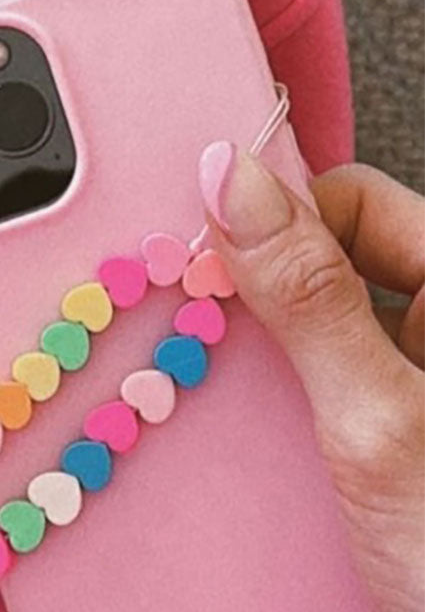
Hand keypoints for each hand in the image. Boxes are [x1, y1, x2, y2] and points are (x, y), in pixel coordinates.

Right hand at [198, 144, 423, 611]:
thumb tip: (233, 181)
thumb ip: (307, 299)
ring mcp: (416, 382)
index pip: (359, 202)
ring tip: (224, 386)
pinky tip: (249, 425)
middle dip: (263, 290)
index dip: (281, 217)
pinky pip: (318, 383)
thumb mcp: (376, 423)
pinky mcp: (391, 429)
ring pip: (318, 325)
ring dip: (263, 349)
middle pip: (333, 260)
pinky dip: (276, 394)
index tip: (208, 261)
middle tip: (210, 332)